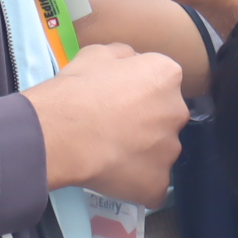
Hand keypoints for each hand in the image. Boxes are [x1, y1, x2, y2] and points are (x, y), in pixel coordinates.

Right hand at [25, 43, 185, 206]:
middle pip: (166, 118)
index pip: (162, 82)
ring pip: (160, 152)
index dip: (139, 92)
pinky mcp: (158, 183)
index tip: (120, 100)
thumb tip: (132, 64)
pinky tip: (111, 175)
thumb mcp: (97, 53)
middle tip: (115, 128)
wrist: (61, 133)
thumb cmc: (77, 90)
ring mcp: (170, 151)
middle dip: (146, 123)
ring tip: (109, 154)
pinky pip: (151, 183)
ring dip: (142, 153)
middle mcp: (176, 112)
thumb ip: (125, 57)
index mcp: (165, 76)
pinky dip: (135, 182)